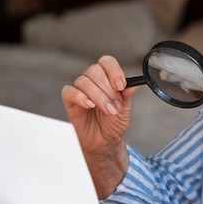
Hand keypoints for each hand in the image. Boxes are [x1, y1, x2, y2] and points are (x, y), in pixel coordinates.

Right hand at [61, 55, 137, 196]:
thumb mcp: (124, 108)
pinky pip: (69, 91)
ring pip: (83, 81)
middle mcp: (92, 81)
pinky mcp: (70, 101)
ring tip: (109, 111)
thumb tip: (133, 84)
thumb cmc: (113, 123)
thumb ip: (127, 94)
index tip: (121, 86)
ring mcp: (80, 90)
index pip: (107, 62)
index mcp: (106, 78)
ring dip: (99, 97)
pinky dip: (80, 97)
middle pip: (94, 70)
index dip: (114, 71)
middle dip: (108, 89)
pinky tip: (90, 106)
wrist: (104, 141)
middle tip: (116, 105)